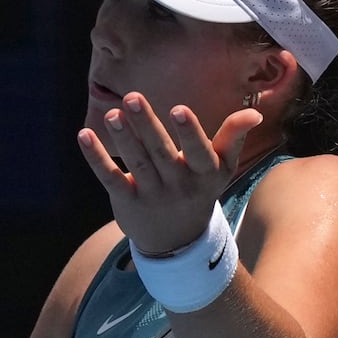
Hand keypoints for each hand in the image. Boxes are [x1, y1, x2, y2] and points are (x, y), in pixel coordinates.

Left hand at [77, 92, 262, 254]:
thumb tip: (253, 112)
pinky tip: (84, 135)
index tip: (178, 109)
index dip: (188, 132)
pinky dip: (95, 158)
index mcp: (204, 173)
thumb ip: (233, 138)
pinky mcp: (126, 200)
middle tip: (131, 97)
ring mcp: (151, 194)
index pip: (197, 152)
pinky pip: (109, 178)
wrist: (176, 240)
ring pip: (136, 163)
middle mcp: (178, 184)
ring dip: (122, 138)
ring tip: (112, 114)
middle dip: (146, 125)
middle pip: (160, 152)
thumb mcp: (221, 168)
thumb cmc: (199, 190)